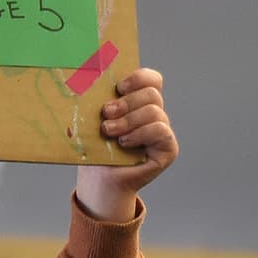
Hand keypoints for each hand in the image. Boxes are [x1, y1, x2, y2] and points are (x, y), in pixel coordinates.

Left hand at [75, 67, 176, 222]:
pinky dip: (140, 134)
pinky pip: (161, 130)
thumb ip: (101, 101)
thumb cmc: (95, 149)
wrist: (99, 180)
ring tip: (109, 132)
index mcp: (139, 102)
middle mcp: (154, 114)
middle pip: (152, 93)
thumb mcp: (95, 120)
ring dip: (128, 120)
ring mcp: (162, 131)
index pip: (151, 79)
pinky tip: (124, 143)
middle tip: (106, 113)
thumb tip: (90, 80)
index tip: (117, 87)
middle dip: (126, 102)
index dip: (138, 78)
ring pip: (155, 111)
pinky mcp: (168, 148)